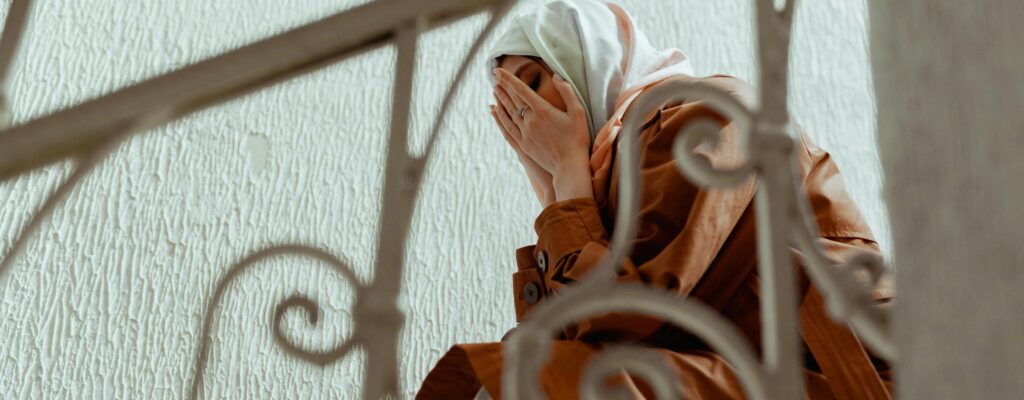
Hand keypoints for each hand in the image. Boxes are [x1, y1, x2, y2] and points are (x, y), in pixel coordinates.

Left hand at [492, 68, 592, 200]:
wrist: (569, 166)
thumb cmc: (577, 138)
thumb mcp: (578, 112)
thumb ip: (567, 92)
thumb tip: (555, 76)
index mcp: (542, 110)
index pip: (521, 89)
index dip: (508, 78)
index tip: (498, 70)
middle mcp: (530, 120)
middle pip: (512, 100)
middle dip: (503, 87)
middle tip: (494, 77)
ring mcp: (525, 133)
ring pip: (508, 113)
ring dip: (500, 101)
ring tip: (494, 90)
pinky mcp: (523, 145)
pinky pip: (507, 128)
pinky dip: (499, 118)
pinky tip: (494, 112)